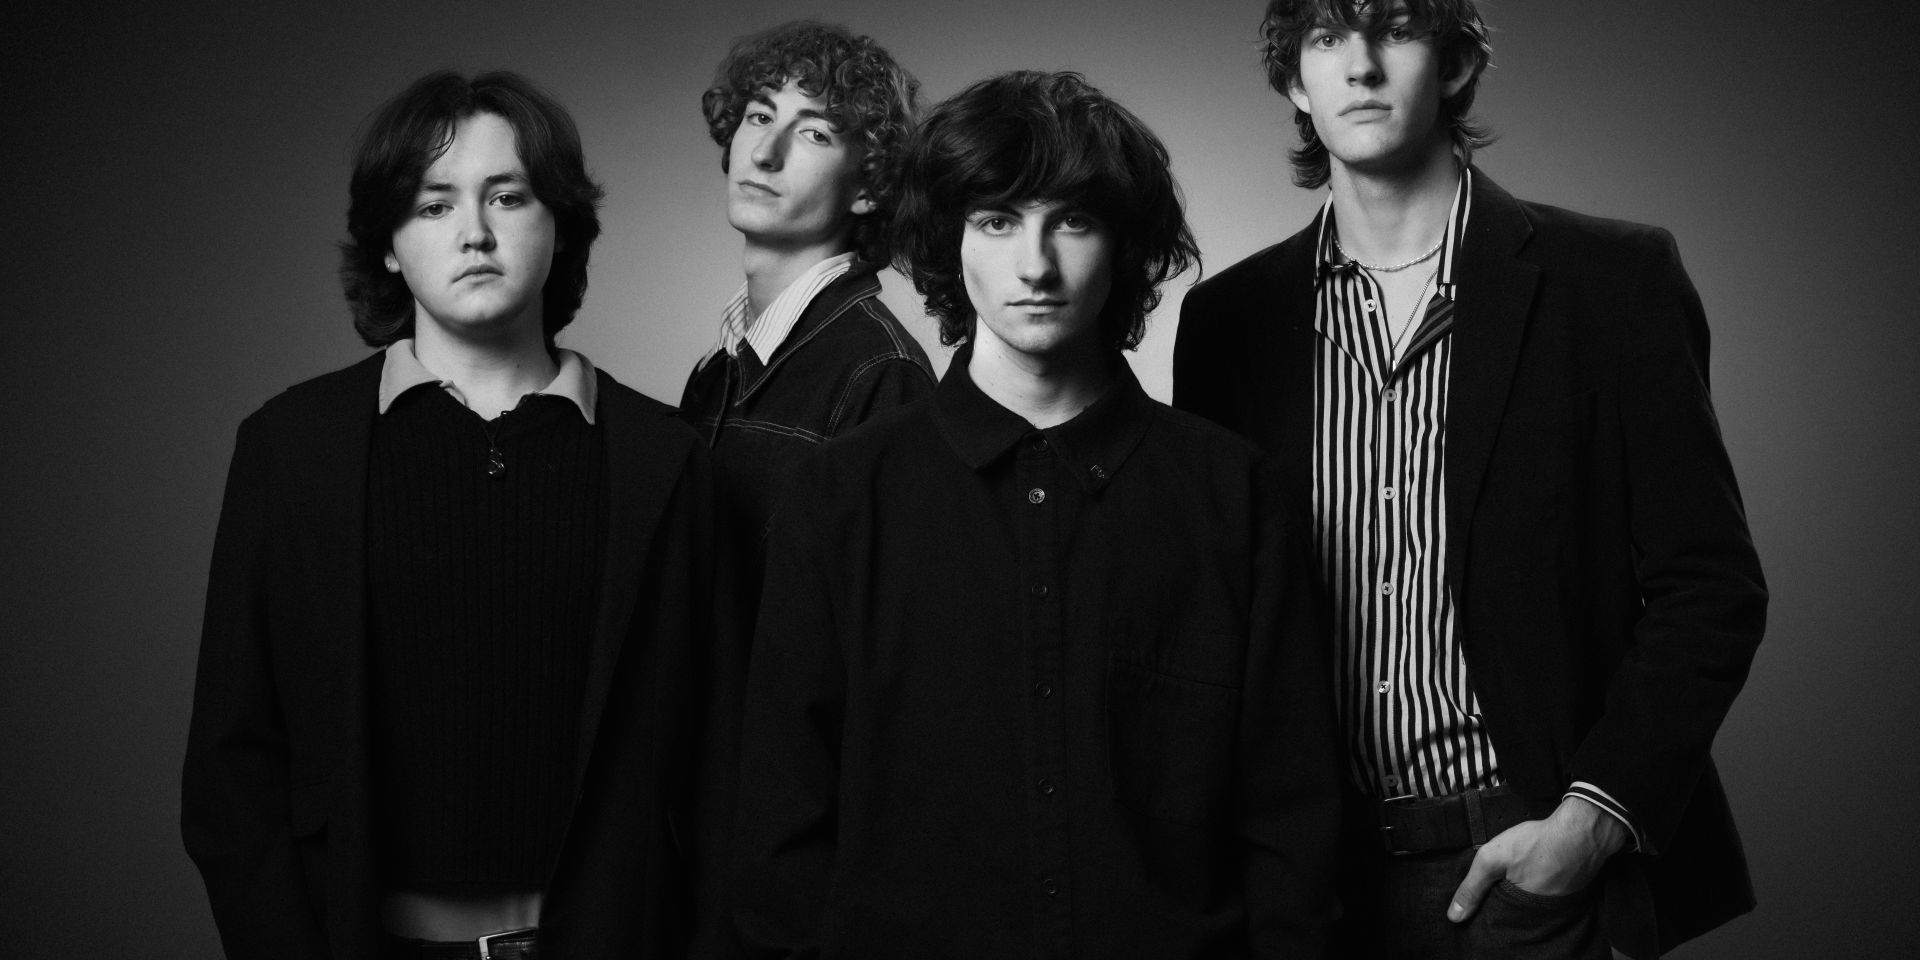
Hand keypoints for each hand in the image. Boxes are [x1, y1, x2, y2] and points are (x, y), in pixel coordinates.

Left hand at [1446, 796, 1627, 922]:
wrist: (1583, 829)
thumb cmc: (1540, 842)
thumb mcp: (1494, 858)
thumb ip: (1473, 886)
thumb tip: (1454, 916)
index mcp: (1523, 913)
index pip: (1498, 922)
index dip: (1486, 910)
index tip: (1479, 899)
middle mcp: (1543, 915)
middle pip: (1515, 914)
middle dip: (1503, 901)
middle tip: (1501, 880)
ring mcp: (1559, 904)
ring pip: (1531, 904)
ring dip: (1521, 893)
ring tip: (1517, 874)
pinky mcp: (1570, 892)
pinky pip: (1548, 894)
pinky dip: (1538, 884)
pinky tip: (1534, 870)